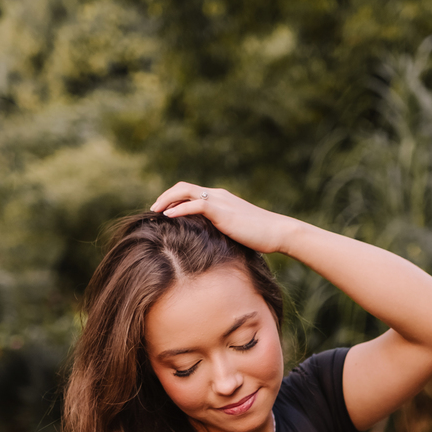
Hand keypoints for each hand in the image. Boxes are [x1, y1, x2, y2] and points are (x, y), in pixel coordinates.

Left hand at [150, 182, 294, 254]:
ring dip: (167, 199)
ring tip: (155, 211)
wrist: (278, 232)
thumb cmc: (261, 236)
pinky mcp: (223, 211)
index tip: (162, 212)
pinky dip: (180, 209)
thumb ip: (220, 231)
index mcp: (220, 199)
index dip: (174, 199)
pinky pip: (196, 205)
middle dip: (165, 196)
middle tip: (153, 210)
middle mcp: (218, 195)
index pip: (191, 192)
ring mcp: (220, 201)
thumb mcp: (236, 232)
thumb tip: (208, 244)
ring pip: (186, 191)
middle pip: (183, 187)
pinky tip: (168, 216)